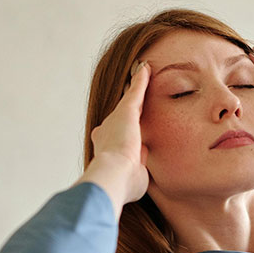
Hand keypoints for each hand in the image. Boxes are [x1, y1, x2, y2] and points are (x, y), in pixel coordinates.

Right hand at [83, 61, 150, 204]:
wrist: (114, 176)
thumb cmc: (124, 184)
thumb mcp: (134, 179)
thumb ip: (139, 171)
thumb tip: (141, 169)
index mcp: (107, 150)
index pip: (117, 141)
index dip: (121, 140)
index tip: (126, 139)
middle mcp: (108, 131)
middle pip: (121, 119)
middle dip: (127, 110)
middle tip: (131, 99)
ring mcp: (116, 120)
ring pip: (128, 101)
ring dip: (134, 88)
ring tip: (141, 74)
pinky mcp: (126, 111)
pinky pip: (136, 91)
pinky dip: (140, 80)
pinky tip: (145, 68)